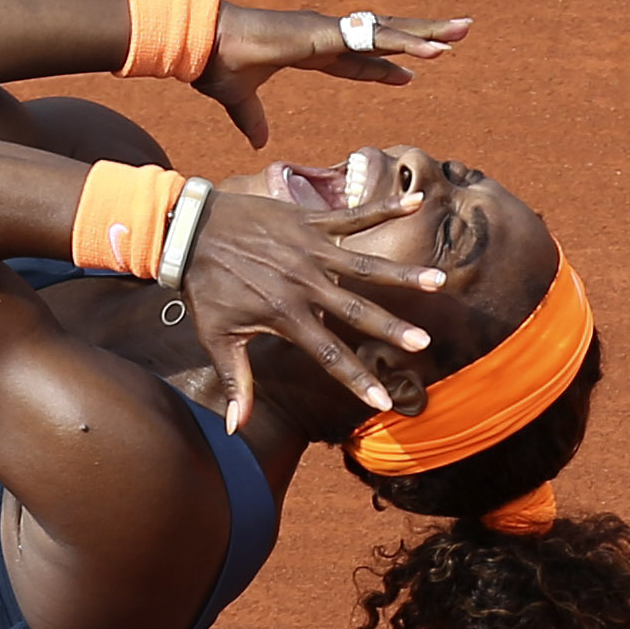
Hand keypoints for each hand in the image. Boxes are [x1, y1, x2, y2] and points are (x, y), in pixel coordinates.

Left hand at [178, 187, 449, 432]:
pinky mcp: (311, 222)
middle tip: (422, 342)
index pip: (329, 355)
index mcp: (286, 315)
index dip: (356, 379)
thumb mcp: (217, 338)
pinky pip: (354, 214)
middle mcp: (305, 284)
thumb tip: (239, 429)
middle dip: (391, 328)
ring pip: (365, 264)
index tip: (383, 400)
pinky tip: (418, 200)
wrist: (189, 230)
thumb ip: (236, 383)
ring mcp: (311, 249)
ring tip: (439, 280)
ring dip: (402, 273)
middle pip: (357, 310)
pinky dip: (386, 206)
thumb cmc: (204, 287)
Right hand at [195, 7, 470, 147]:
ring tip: (462, 33)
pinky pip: (376, 39)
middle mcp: (324, 36)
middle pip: (382, 39)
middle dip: (419, 39)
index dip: (383, 67)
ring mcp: (328, 31)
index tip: (410, 73)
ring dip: (427, 34)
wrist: (202, 46)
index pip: (356, 60)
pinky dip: (408, 43)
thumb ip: (253, 119)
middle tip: (455, 38)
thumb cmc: (217, 65)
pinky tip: (436, 48)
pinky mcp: (326, 34)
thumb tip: (260, 143)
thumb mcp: (239, 101)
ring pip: (389, 32)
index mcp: (309, 50)